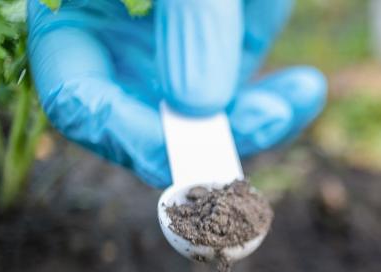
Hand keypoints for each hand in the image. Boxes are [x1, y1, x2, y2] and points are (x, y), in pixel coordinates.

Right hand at [27, 0, 325, 186]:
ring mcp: (173, 46)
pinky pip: (249, 90)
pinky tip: (307, 88)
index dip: (129, 134)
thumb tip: (200, 103)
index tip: (192, 147)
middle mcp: (118, 40)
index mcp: (73, 16)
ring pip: (209, 115)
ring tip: (300, 94)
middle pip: (148, 122)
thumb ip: (188, 18)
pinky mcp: (225, 43)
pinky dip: (281, 99)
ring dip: (257, 118)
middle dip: (211, 134)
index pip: (80, 101)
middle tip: (265, 128)